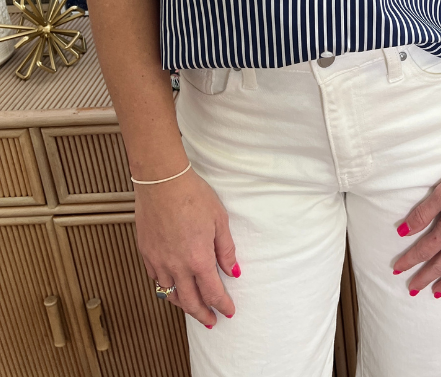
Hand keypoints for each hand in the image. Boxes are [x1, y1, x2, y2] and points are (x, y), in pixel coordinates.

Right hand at [135, 167, 239, 326]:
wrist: (162, 180)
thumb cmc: (191, 195)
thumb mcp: (219, 220)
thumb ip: (226, 249)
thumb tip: (233, 271)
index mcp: (199, 259)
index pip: (213, 293)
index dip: (222, 305)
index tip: (228, 311)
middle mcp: (177, 266)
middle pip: (190, 302)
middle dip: (202, 315)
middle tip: (210, 321)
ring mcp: (158, 261)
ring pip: (170, 294)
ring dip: (183, 304)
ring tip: (192, 307)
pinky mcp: (146, 252)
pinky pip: (155, 278)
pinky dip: (165, 287)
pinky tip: (171, 285)